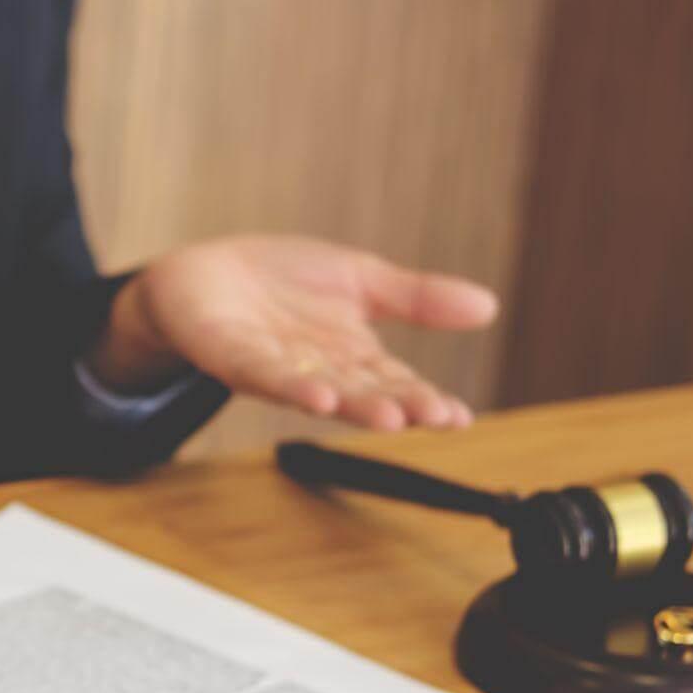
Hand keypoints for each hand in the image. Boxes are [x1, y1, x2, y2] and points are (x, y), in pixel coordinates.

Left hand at [89, 235, 496, 429]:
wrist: (204, 273)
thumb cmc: (282, 281)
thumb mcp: (360, 279)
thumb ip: (416, 297)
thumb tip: (488, 306)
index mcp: (353, 355)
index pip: (398, 382)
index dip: (427, 400)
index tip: (459, 418)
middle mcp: (319, 369)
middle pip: (365, 393)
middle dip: (398, 407)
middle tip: (433, 418)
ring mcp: (276, 367)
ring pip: (320, 391)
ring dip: (353, 406)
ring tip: (387, 419)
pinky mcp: (233, 356)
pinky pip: (265, 375)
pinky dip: (293, 386)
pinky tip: (319, 396)